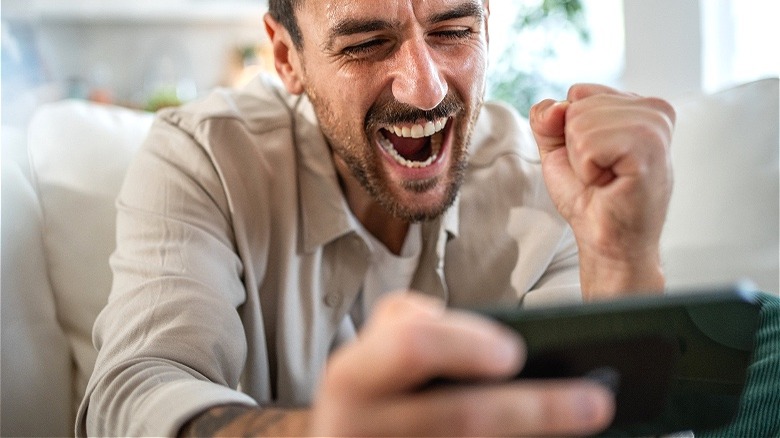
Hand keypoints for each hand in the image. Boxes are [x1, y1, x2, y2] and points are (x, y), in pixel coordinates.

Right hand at [310, 292, 614, 435]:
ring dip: (537, 437)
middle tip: (596, 401)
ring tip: (587, 421)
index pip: (412, 347)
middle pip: (463, 420)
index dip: (466, 343)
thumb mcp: (370, 350)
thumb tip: (486, 340)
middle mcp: (359, 429)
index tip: (513, 352)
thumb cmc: (367, 394)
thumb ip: (407, 324)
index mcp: (352, 377)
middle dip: (539, 409)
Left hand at [530, 84, 674, 298]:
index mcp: (638, 105)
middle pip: (578, 106)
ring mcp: (655, 128)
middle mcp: (653, 111)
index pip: (578, 92)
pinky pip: (588, 145)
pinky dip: (587, 170)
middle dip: (575, 146)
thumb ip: (548, 118)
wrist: (606, 239)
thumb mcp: (560, 148)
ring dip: (582, 160)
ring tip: (606, 178)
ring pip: (580, 123)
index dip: (570, 132)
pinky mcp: (648, 149)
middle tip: (601, 173)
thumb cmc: (591, 197)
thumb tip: (555, 107)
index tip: (594, 159)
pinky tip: (610, 183)